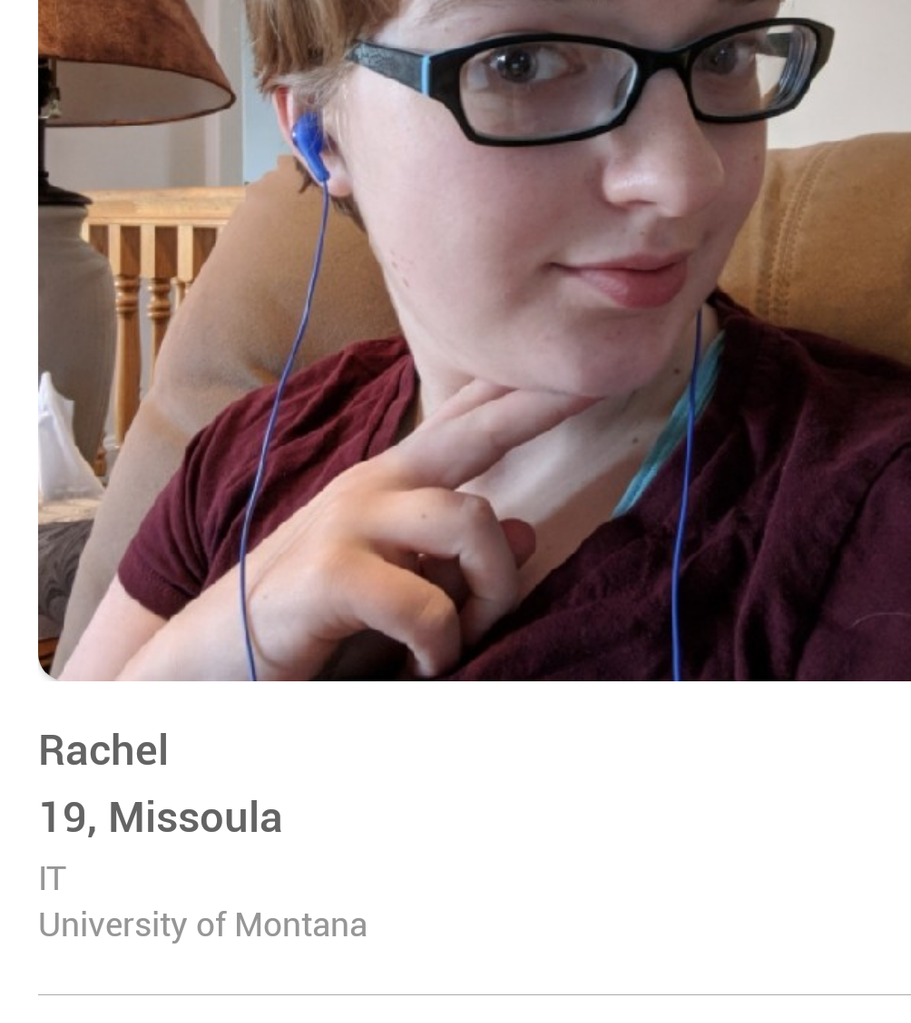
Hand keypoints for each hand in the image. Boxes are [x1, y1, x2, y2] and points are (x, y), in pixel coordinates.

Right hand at [234, 379, 592, 679]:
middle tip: (593, 386)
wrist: (206, 666)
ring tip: (461, 637)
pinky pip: (427, 601)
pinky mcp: (328, 574)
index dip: (520, 387)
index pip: (464, 419)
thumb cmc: (308, 624)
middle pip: (473, 431)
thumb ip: (453, 558)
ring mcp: (347, 522)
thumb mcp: (395, 588)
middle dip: (535, 407)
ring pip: (471, 520)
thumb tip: (527, 527)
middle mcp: (371, 486)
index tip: (585, 356)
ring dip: (490, 591)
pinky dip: (441, 641)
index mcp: (389, 483)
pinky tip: (422, 662)